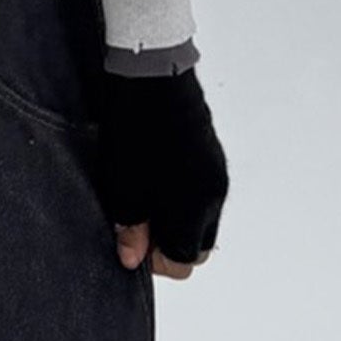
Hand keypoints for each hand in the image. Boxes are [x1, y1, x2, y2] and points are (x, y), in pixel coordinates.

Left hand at [94, 65, 229, 276]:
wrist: (153, 80)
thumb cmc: (135, 135)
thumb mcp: (122, 189)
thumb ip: (130, 230)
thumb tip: (132, 260)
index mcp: (194, 210)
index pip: (184, 261)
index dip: (156, 259)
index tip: (133, 239)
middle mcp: (214, 196)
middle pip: (198, 244)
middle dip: (170, 242)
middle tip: (139, 223)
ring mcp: (217, 174)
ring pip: (203, 218)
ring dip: (178, 219)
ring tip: (146, 197)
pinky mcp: (213, 156)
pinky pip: (205, 192)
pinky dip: (185, 197)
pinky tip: (157, 177)